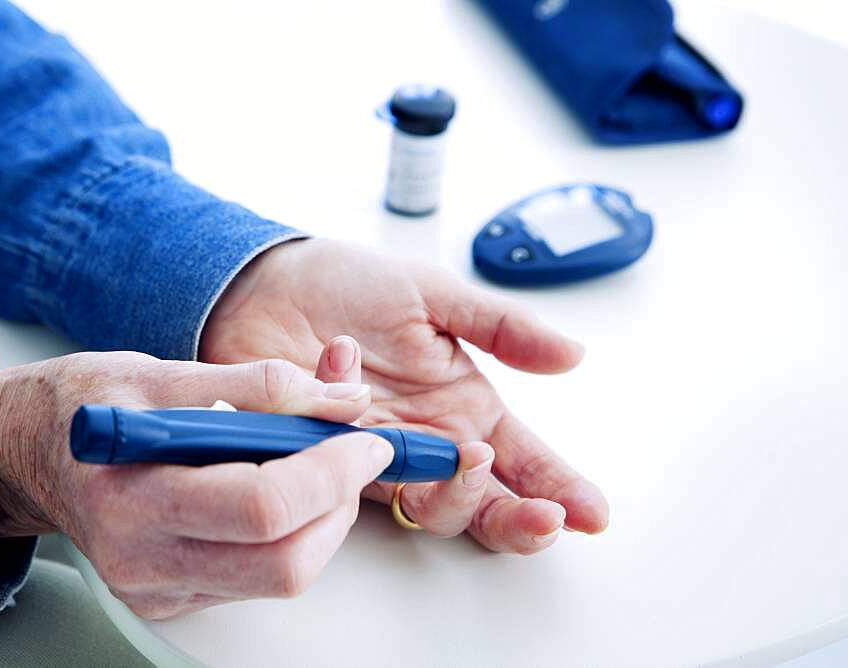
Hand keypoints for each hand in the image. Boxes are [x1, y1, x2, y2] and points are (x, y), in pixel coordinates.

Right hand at [0, 348, 389, 618]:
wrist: (27, 451)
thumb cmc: (85, 403)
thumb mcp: (162, 371)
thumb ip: (259, 384)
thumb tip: (342, 397)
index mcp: (132, 497)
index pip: (261, 507)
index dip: (331, 472)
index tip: (364, 437)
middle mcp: (142, 559)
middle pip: (283, 561)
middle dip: (340, 503)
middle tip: (352, 452)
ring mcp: (157, 587)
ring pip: (281, 576)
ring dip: (324, 520)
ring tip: (317, 465)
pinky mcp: (172, 596)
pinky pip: (257, 578)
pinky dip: (292, 534)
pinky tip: (280, 491)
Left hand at [202, 239, 609, 552]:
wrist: (266, 284)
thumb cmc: (349, 283)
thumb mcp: (434, 295)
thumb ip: (501, 329)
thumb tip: (574, 355)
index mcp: (462, 403)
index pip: (522, 459)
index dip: (559, 489)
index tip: (593, 514)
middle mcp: (428, 439)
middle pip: (483, 504)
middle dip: (518, 518)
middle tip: (542, 515)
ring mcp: (378, 455)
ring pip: (430, 510)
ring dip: (456, 495)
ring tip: (466, 453)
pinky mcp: (326, 460)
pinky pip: (354, 478)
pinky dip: (358, 437)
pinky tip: (347, 383)